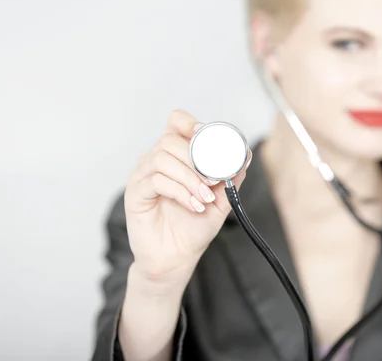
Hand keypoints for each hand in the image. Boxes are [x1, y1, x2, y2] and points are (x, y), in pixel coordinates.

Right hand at [124, 109, 250, 285]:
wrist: (176, 258)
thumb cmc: (193, 227)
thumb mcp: (220, 200)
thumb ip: (230, 177)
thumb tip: (246, 155)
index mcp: (175, 156)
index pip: (176, 122)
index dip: (190, 123)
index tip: (205, 136)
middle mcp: (155, 161)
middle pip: (170, 139)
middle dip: (196, 157)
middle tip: (213, 180)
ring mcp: (142, 176)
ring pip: (162, 158)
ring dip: (189, 177)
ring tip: (204, 197)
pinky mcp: (135, 194)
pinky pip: (155, 181)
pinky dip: (179, 192)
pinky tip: (193, 205)